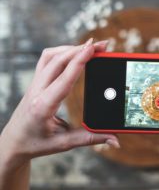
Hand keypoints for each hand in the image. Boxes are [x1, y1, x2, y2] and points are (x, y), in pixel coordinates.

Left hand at [0, 39, 119, 171]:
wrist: (12, 143)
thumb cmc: (36, 144)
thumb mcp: (65, 143)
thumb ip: (91, 139)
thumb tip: (115, 140)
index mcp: (44, 105)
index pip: (64, 77)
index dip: (80, 60)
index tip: (93, 47)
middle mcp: (37, 90)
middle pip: (58, 60)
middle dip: (81, 49)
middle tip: (102, 45)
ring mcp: (34, 84)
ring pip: (51, 55)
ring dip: (71, 48)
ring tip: (91, 47)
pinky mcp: (35, 81)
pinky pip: (47, 59)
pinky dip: (62, 51)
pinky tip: (74, 54)